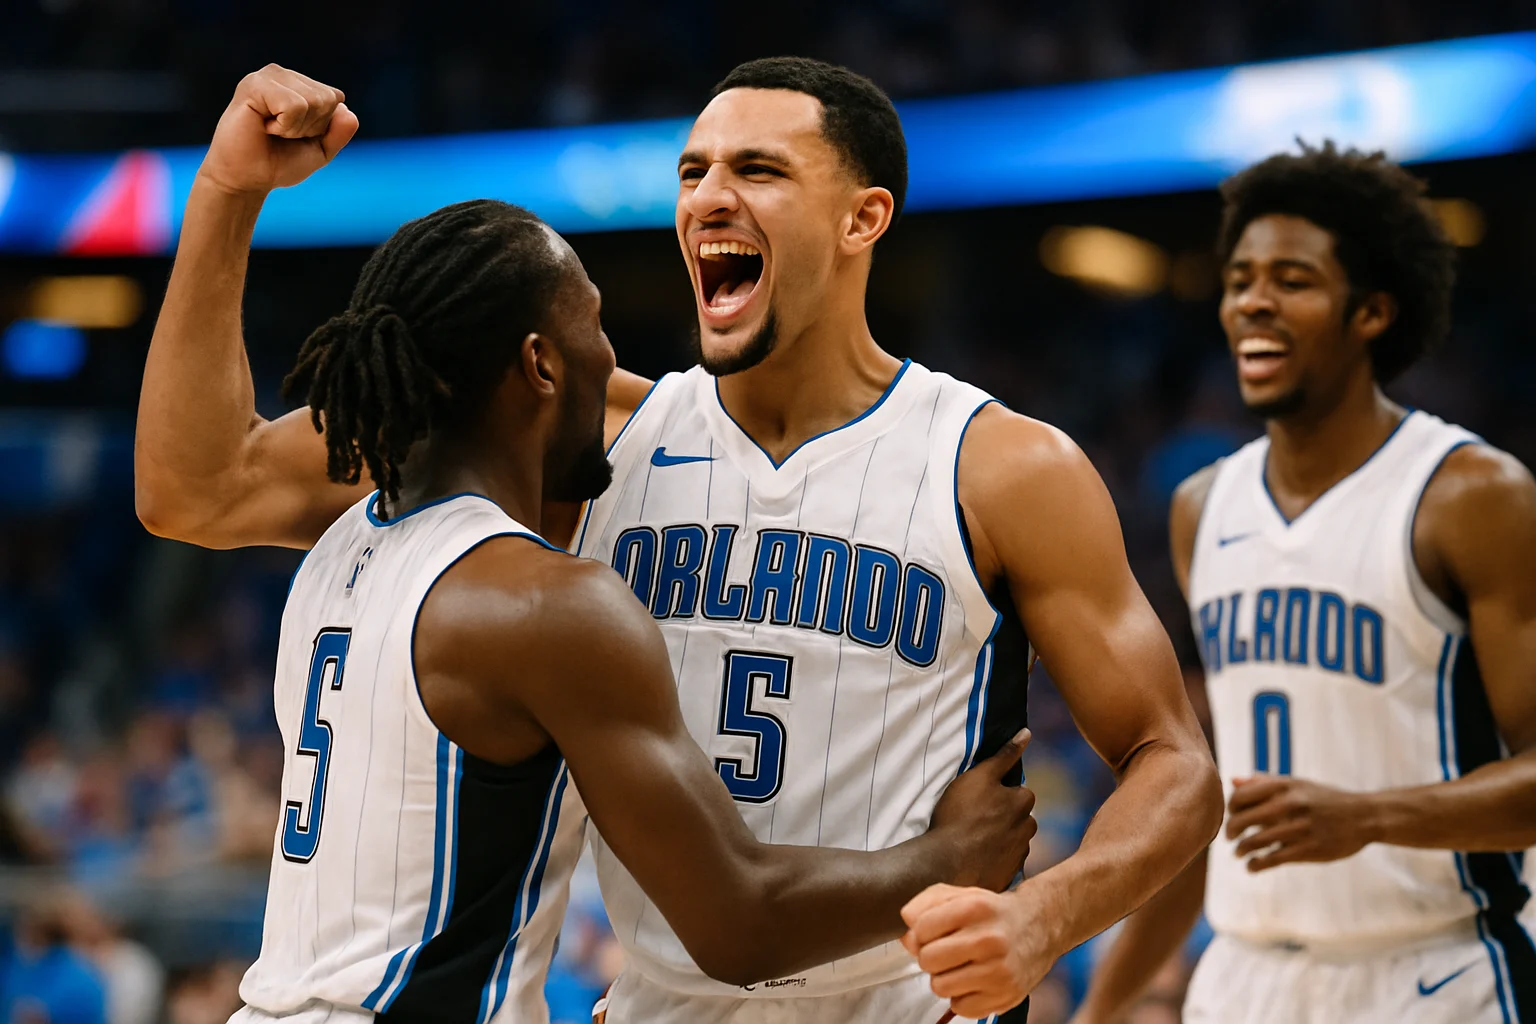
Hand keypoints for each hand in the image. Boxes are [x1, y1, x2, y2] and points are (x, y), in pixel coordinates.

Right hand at [198, 64, 358, 195]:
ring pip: (312, 101)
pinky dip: (284, 125)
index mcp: (299, 85)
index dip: (321, 126)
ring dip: (295, 127)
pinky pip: (293, 105)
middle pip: (326, 98)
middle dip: (309, 127)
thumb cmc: (279, 163)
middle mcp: (284, 75)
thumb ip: (338, 133)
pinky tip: (263, 126)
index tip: (295, 135)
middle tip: (281, 134)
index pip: (335, 98)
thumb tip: (348, 111)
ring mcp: (268, 76)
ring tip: (271, 130)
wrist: (247, 179)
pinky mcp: (254, 84)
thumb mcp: (320, 150)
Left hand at [900, 880, 1057, 1018]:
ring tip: (961, 965)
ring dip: (944, 978)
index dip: (921, 932)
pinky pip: (960, 1007)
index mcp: (974, 907)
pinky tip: (974, 980)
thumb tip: (905, 930)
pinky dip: (962, 996)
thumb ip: (926, 904)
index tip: (934, 931)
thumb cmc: (993, 913)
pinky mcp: (1004, 996)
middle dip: (931, 956)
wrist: (1039, 927)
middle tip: (947, 951)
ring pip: (940, 986)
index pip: (921, 928)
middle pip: (928, 960)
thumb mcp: (961, 894)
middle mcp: (989, 939)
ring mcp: (998, 971)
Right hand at [930, 729, 1036, 890]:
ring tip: (975, 841)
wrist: (947, 862)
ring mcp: (1019, 855)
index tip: (982, 800)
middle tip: (977, 820)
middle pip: (1020, 818)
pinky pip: (1006, 863)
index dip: (1001, 795)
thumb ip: (1004, 755)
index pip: (1020, 792)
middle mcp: (1027, 829)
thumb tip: (1027, 733)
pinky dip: (996, 860)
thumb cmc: (960, 814)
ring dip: (1001, 839)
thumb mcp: (979, 776)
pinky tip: (977, 859)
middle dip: (1005, 818)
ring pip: (1014, 841)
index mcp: (1022, 802)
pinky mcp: (1009, 876)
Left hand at [1226, 775, 1375, 870]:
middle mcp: (1288, 805)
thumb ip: (1265, 783)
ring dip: (1240, 851)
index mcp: (1283, 786)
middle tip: (1230, 839)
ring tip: (1239, 854)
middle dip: (1230, 833)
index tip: (1232, 817)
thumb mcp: (1298, 784)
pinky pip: (1272, 859)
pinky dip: (1255, 865)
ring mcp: (1298, 828)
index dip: (1230, 809)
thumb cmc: (1325, 799)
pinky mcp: (1308, 850)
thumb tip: (1234, 781)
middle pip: (1241, 820)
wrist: (1364, 817)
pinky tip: (1252, 867)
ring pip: (1254, 842)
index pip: (1240, 796)